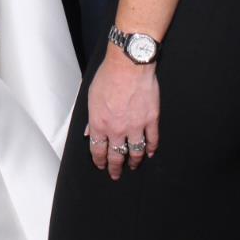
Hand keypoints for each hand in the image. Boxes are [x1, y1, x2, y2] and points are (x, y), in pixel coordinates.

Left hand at [86, 48, 159, 179]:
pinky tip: (149, 152)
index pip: (98, 149)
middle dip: (114, 167)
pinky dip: (151, 148)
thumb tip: (87, 132)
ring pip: (135, 151)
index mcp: (99, 123)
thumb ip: (89, 117)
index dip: (99, 160)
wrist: (128, 65)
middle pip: (116, 155)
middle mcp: (116, 129)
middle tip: (115, 174)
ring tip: (133, 166)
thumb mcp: (91, 96)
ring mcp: (135, 126)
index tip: (101, 165)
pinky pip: (152, 139)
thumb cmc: (108, 76)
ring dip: (133, 161)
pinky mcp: (150, 120)